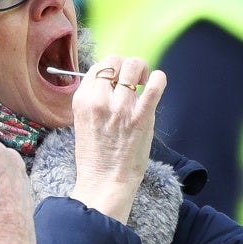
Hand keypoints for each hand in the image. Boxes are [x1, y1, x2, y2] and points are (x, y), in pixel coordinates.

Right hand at [72, 57, 165, 223]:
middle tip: (135, 80)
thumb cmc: (95, 156)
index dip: (112, 69)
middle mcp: (100, 99)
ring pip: (134, 66)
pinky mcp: (141, 116)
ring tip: (145, 83)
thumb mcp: (83, 121)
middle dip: (128, 66)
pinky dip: (159, 79)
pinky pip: (155, 85)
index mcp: (83, 99)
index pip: (98, 67)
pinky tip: (157, 84)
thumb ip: (95, 100)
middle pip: (116, 61)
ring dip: (143, 70)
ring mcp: (121, 107)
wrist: (104, 182)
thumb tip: (112, 82)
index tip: (119, 80)